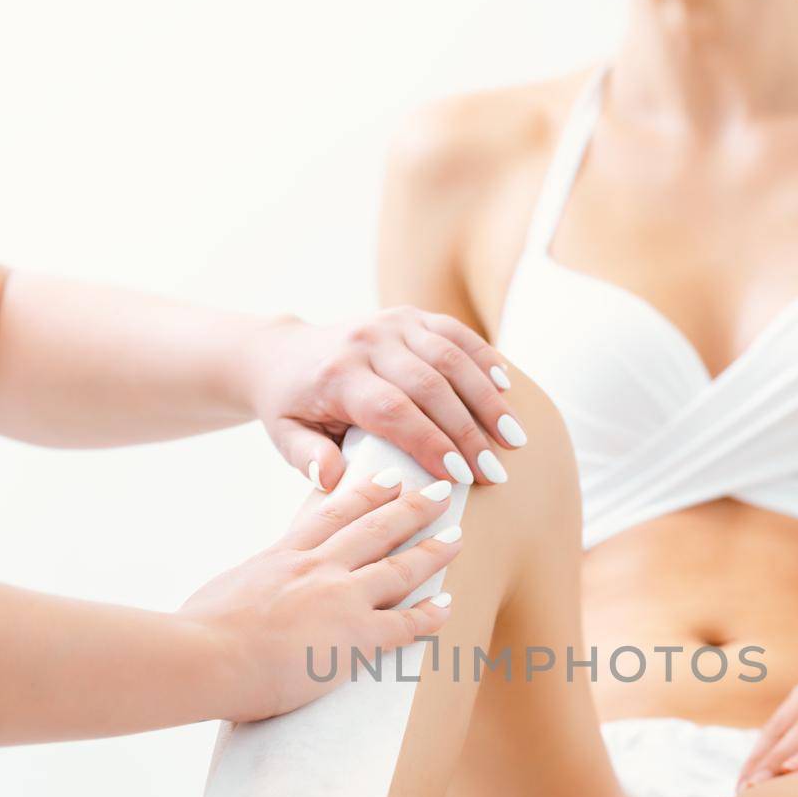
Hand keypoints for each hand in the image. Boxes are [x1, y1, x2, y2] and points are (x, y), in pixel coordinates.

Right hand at [178, 473, 460, 721]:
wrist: (202, 655)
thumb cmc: (196, 631)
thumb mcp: (225, 588)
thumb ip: (248, 583)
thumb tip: (241, 589)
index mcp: (283, 554)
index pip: (332, 514)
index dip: (365, 493)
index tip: (388, 477)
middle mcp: (317, 567)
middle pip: (374, 528)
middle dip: (412, 506)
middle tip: (440, 489)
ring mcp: (339, 598)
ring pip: (398, 568)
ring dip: (432, 552)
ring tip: (458, 538)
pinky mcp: (354, 636)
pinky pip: (403, 623)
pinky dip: (429, 615)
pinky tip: (448, 606)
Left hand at [237, 308, 522, 490]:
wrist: (284, 353)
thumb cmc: (292, 406)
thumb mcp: (286, 436)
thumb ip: (307, 459)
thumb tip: (332, 480)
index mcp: (338, 376)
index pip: (393, 411)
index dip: (430, 443)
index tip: (460, 478)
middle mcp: (368, 342)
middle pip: (430, 386)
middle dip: (468, 432)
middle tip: (495, 471)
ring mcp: (392, 323)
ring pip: (451, 358)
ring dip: (487, 400)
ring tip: (514, 440)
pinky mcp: (410, 315)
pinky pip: (456, 333)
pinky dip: (485, 359)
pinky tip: (508, 390)